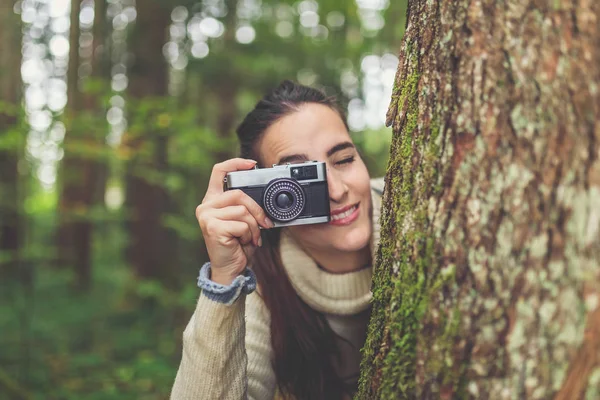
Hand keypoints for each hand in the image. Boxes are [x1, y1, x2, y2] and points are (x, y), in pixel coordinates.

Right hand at [195, 158, 273, 284]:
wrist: (231, 270)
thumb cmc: (238, 246)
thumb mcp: (243, 221)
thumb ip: (245, 205)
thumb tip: (264, 195)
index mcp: (213, 200)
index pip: (219, 171)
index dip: (235, 163)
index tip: (252, 164)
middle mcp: (206, 206)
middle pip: (239, 194)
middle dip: (257, 210)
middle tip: (264, 225)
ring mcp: (207, 216)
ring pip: (242, 210)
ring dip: (253, 227)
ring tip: (249, 238)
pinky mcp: (212, 228)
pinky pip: (241, 224)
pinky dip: (249, 235)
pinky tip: (243, 244)